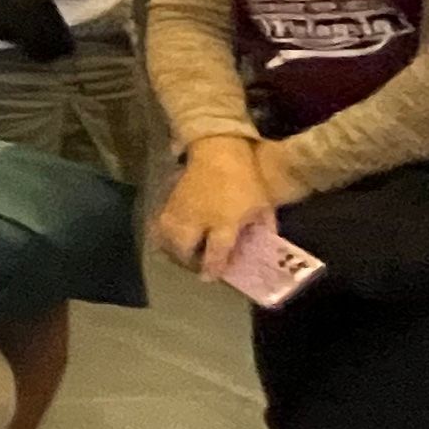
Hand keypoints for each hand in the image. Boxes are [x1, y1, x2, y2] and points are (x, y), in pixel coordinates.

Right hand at [154, 136, 277, 278]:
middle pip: (184, 248)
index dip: (212, 268)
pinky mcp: (170, 202)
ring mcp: (182, 209)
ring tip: (184, 255)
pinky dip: (165, 237)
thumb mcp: (263, 206)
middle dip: (188, 261)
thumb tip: (266, 248)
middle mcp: (199, 218)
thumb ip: (263, 228)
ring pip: (168, 238)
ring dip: (175, 251)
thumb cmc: (246, 179)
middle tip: (197, 266)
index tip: (209, 277)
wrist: (219, 150)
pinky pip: (161, 226)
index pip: (215, 252)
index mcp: (225, 220)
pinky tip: (173, 239)